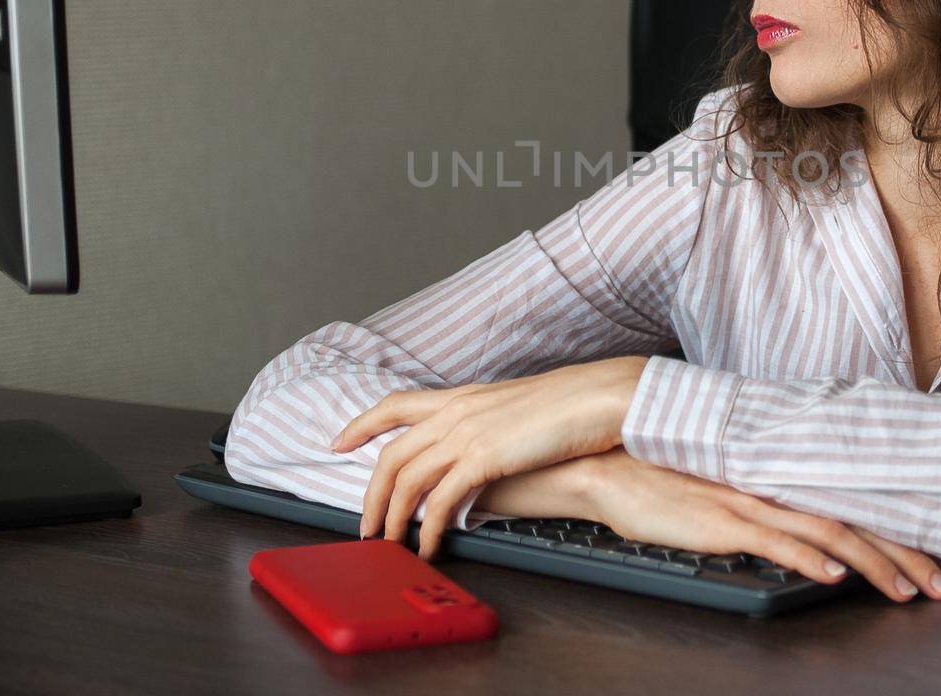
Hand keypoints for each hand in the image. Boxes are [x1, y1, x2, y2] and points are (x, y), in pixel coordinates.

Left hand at [333, 356, 649, 549]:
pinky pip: (439, 499)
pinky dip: (427, 528)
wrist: (601, 399)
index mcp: (464, 394)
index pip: (395, 403)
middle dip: (371, 492)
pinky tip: (429, 546)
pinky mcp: (484, 457)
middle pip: (392, 451)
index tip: (338, 441)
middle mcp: (457, 409)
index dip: (361, 423)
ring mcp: (467, 431)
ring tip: (388, 544)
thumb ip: (488, 426)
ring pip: (407, 478)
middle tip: (362, 524)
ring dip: (391, 516)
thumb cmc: (572, 406)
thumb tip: (475, 453)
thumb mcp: (517, 409)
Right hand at [582, 447, 940, 601]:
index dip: (900, 531)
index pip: (855, 504)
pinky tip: (836, 576)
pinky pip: (776, 541)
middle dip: (908, 555)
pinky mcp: (724, 521)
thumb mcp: (729, 484)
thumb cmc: (669, 477)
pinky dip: (810, 559)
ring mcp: (752, 502)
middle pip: (857, 520)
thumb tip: (806, 525)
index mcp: (781, 478)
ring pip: (829, 532)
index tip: (936, 556)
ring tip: (909, 590)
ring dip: (876, 564)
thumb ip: (769, 498)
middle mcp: (776, 486)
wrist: (614, 463)